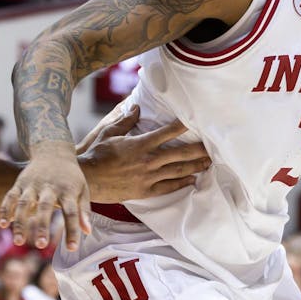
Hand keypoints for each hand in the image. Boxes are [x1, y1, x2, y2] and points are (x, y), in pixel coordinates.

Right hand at [0, 140, 88, 251]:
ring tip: (19, 242)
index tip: (72, 248)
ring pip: (25, 203)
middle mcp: (50, 187)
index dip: (72, 230)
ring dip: (21, 222)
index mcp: (68, 190)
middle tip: (41, 245)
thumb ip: (84, 211)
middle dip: (42, 226)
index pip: (72, 212)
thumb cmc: (71, 177)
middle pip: (46, 207)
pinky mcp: (20, 183)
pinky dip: (6, 209)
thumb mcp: (82, 190)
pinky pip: (10, 196)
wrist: (53, 151)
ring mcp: (33, 185)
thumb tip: (87, 232)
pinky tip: (3, 224)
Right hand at [80, 105, 210, 201]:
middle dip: (198, 150)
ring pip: (177, 171)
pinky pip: (168, 188)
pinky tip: (192, 180)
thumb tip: (136, 108)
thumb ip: (126, 121)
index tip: (196, 120)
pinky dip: (181, 183)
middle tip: (213, 147)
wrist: (87, 180)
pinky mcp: (145, 191)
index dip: (183, 126)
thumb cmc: (97, 154)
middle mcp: (148, 161)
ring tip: (209, 163)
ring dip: (195, 166)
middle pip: (180, 154)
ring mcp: (148, 178)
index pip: (168, 133)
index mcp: (140, 144)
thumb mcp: (110, 133)